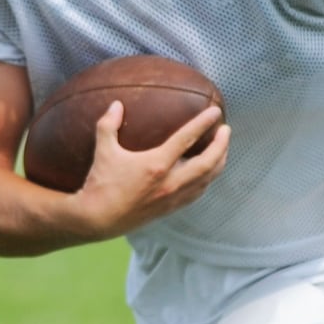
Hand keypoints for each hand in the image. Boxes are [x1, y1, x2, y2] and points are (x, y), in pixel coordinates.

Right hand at [70, 101, 229, 239]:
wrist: (97, 219)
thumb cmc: (100, 183)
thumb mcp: (103, 150)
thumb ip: (108, 124)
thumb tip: (116, 104)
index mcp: (157, 165)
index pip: (186, 139)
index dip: (203, 124)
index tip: (215, 112)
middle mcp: (170, 182)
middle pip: (207, 163)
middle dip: (221, 145)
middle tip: (226, 130)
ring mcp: (172, 197)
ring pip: (206, 180)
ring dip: (218, 163)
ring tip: (223, 149)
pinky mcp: (170, 209)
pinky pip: (196, 193)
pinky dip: (207, 180)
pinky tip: (207, 174)